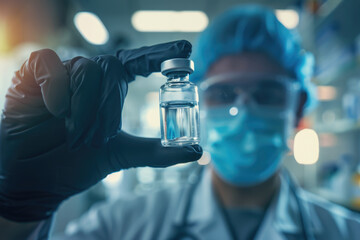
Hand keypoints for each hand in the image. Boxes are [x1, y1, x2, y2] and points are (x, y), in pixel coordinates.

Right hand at [0, 40, 202, 221]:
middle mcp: (87, 79)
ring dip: (86, 104)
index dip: (159, 54)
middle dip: (109, 105)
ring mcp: (61, 77)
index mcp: (109, 90)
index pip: (136, 61)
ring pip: (85, 67)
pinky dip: (56, 86)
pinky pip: (47, 64)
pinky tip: (58, 112)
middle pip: (110, 68)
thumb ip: (158, 153)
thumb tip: (198, 151)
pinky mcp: (31, 79)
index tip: (185, 51)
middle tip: (100, 136)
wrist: (40, 181)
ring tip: (76, 133)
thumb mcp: (123, 155)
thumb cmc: (78, 164)